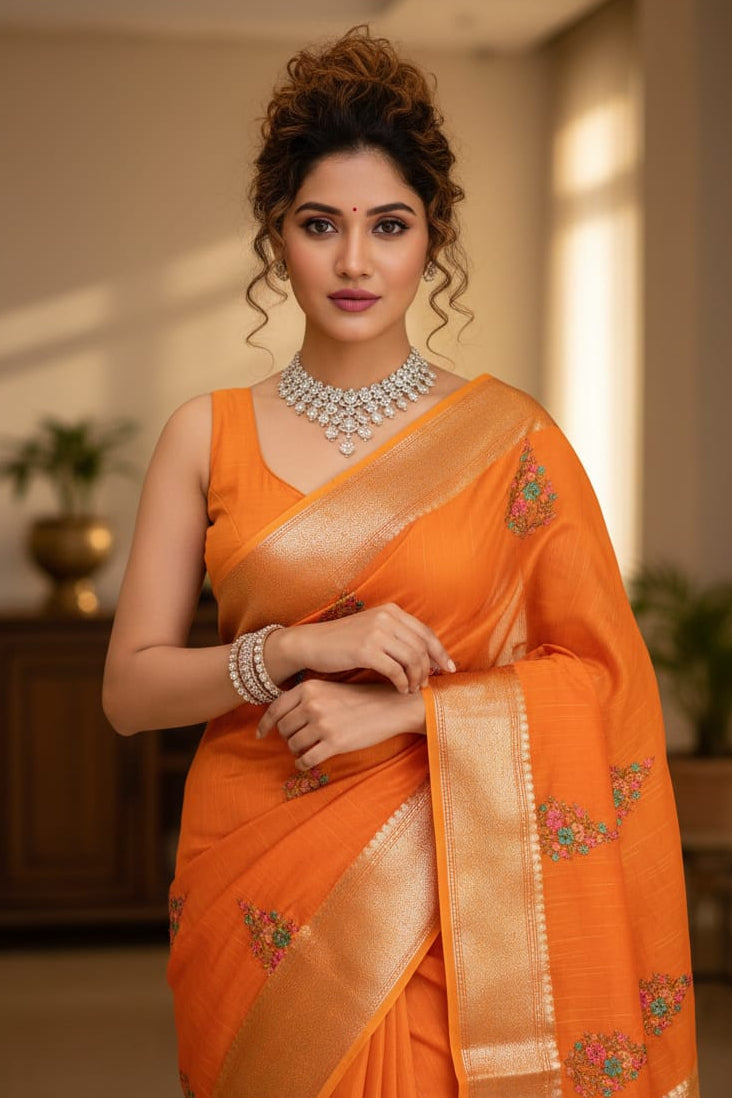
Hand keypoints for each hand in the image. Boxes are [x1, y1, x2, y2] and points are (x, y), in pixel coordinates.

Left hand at [256, 680, 425, 769]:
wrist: (389, 707)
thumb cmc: (360, 698)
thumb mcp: (330, 688)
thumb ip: (306, 698)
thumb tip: (280, 717)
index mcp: (308, 688)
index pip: (275, 709)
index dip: (264, 724)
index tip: (259, 734)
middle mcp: (312, 704)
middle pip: (283, 729)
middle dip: (287, 737)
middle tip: (297, 740)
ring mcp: (322, 724)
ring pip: (293, 745)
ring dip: (297, 750)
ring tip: (307, 749)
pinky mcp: (334, 743)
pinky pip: (306, 759)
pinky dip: (303, 763)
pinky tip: (308, 762)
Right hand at [266, 603, 454, 694]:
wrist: (312, 643)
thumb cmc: (343, 642)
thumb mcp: (372, 629)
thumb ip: (396, 635)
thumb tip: (425, 655)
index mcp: (391, 611)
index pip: (426, 632)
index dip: (441, 652)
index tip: (449, 668)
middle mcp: (386, 618)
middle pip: (422, 647)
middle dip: (428, 669)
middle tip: (426, 684)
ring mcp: (376, 633)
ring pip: (412, 660)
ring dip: (416, 678)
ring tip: (412, 689)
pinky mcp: (366, 650)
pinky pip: (396, 671)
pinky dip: (402, 683)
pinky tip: (400, 690)